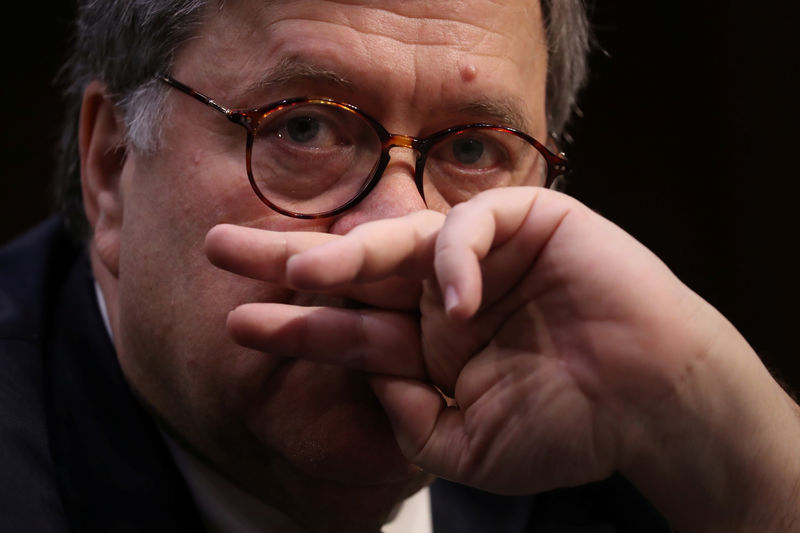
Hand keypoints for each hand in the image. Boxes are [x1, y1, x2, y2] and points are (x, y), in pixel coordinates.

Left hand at [206, 187, 799, 530]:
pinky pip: (476, 228)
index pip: (350, 329)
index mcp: (428, 343)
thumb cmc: (569, 428)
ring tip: (299, 270)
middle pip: (357, 270)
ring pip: (403, 239)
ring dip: (350, 254)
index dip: (296, 325)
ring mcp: (484, 254)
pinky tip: (454, 302)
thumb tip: (360, 374)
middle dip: (293, 262)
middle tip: (221, 249)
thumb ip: (408, 416)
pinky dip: (459, 261)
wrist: (656, 406)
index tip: (241, 323)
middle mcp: (445, 293)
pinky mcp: (531, 222)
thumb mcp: (466, 445)